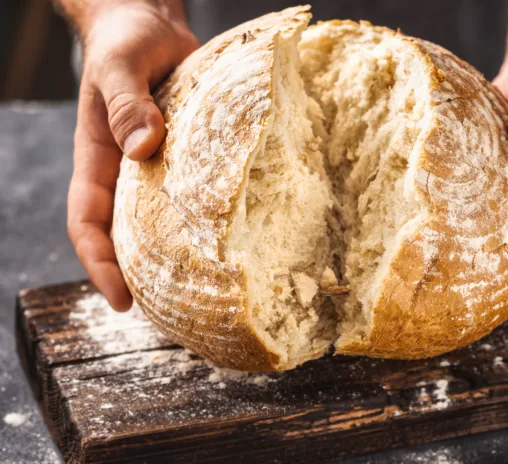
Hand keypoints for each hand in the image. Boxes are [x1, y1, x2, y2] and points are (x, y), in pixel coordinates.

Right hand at [67, 2, 197, 310]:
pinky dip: (210, 216)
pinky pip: (198, 192)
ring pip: (164, 219)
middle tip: (174, 315)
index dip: (99, 265)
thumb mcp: (119, 65)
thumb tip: (145, 146)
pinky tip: (241, 234)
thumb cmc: (125, 40)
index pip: (88, 223)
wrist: (150, 24)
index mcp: (99, 159)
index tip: (121, 301)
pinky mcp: (190, 154)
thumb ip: (126, 102)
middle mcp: (128, 171)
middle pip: (128, 235)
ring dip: (180, 253)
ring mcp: (160, 165)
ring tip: (210, 290)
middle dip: (142, 276)